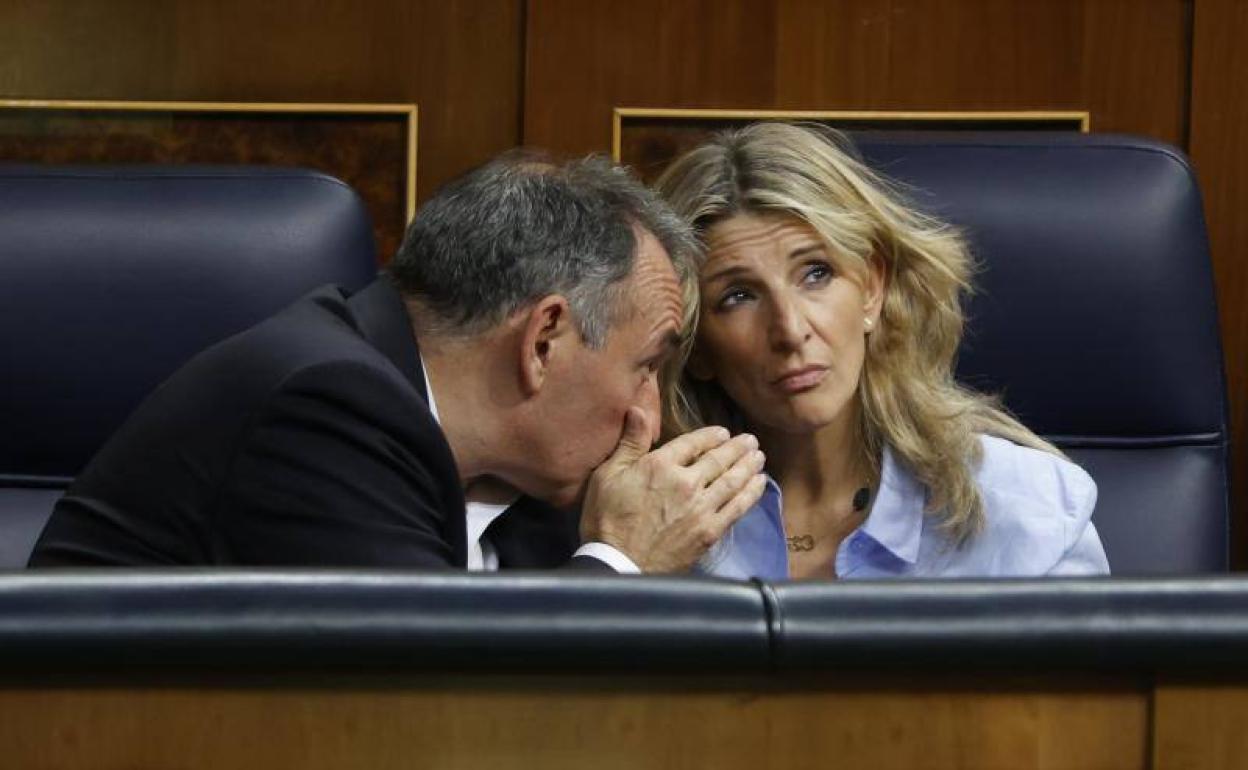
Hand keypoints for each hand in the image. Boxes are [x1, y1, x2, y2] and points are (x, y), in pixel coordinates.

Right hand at [580, 406, 767, 572]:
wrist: (619, 565)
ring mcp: (702, 508)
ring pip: (733, 481)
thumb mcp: (608, 475)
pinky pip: (738, 507)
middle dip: (737, 448)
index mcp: (661, 465)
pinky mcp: (710, 531)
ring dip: (748, 466)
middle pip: (719, 460)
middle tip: (751, 441)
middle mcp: (687, 482)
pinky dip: (751, 493)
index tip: (722, 432)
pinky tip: (760, 484)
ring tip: (759, 457)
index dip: (710, 435)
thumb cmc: (606, 519)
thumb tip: (638, 408)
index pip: (693, 443)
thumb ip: (629, 442)